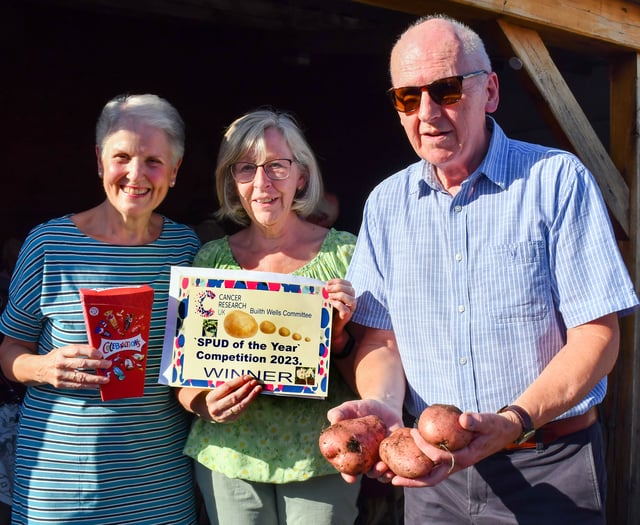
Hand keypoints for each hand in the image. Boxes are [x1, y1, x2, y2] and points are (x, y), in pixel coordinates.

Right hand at [43, 344, 111, 388]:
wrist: (38, 369)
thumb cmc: (57, 357)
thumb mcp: (64, 349)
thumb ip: (79, 349)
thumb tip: (98, 350)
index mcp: (61, 352)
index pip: (77, 350)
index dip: (89, 352)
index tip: (101, 354)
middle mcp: (60, 363)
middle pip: (80, 364)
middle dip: (96, 364)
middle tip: (108, 364)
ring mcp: (59, 375)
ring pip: (80, 377)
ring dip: (94, 379)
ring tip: (106, 379)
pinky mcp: (59, 384)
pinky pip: (76, 386)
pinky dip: (87, 386)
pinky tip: (97, 385)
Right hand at [197, 375, 261, 422]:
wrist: (207, 411)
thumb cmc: (214, 396)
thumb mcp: (215, 389)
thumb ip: (226, 385)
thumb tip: (243, 378)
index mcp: (211, 398)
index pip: (226, 388)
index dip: (238, 382)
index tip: (247, 377)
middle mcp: (217, 408)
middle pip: (234, 397)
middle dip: (246, 389)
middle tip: (254, 381)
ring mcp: (224, 415)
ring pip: (240, 405)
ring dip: (251, 396)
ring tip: (258, 388)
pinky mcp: (231, 419)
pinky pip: (242, 410)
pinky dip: (249, 401)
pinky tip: (254, 395)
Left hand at [327, 279, 355, 352]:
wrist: (328, 325)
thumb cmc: (328, 309)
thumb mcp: (328, 297)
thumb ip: (328, 291)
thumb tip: (322, 284)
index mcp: (348, 293)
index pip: (347, 283)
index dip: (337, 281)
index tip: (327, 283)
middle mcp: (352, 300)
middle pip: (350, 289)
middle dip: (338, 287)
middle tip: (327, 289)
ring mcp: (350, 308)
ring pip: (351, 299)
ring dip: (339, 295)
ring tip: (329, 297)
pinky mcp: (347, 316)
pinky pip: (345, 309)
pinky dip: (338, 304)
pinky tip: (330, 303)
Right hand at [327, 398, 403, 483]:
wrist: (383, 407)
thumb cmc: (362, 408)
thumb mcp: (350, 408)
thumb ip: (340, 412)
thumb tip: (333, 418)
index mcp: (352, 452)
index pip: (347, 468)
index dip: (347, 474)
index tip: (351, 478)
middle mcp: (366, 459)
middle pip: (367, 472)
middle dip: (372, 474)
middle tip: (375, 468)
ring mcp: (380, 458)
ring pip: (382, 472)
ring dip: (384, 473)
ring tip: (386, 466)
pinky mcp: (393, 455)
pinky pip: (395, 466)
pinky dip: (396, 468)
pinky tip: (397, 466)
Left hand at [390, 411, 519, 487]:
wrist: (503, 431)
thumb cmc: (495, 425)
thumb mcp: (488, 421)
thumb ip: (476, 420)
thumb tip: (462, 419)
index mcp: (466, 458)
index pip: (441, 457)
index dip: (425, 447)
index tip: (413, 432)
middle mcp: (458, 465)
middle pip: (432, 479)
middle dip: (412, 481)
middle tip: (392, 479)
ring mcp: (454, 465)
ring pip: (431, 476)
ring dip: (413, 478)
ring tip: (392, 476)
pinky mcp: (451, 460)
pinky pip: (432, 467)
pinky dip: (419, 467)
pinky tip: (405, 459)